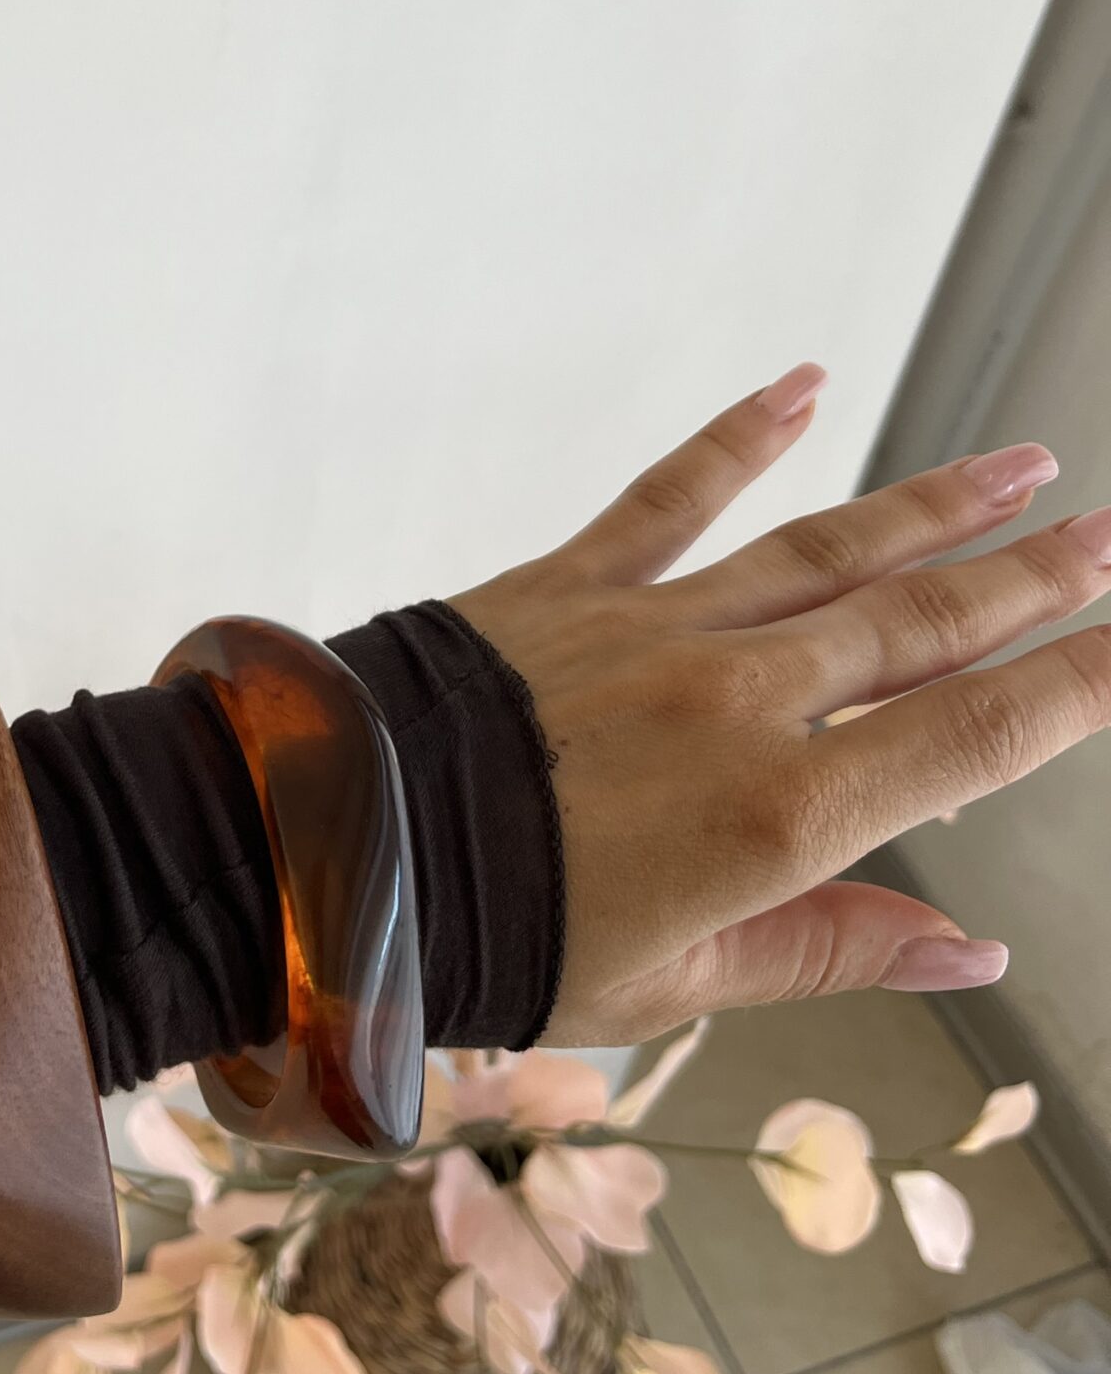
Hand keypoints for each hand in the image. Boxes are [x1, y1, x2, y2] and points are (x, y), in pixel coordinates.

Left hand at [447, 364, 1110, 1045]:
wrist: (337, 852)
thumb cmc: (497, 936)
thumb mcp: (677, 988)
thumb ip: (831, 949)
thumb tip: (968, 949)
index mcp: (781, 814)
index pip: (972, 738)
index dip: (1074, 686)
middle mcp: (742, 699)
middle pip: (923, 623)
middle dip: (1035, 577)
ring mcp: (658, 627)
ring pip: (830, 549)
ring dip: (935, 504)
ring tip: (1024, 468)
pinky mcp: (572, 583)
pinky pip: (674, 496)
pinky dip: (742, 437)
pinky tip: (804, 385)